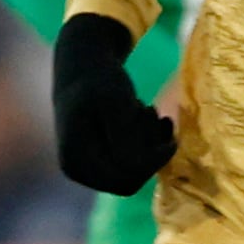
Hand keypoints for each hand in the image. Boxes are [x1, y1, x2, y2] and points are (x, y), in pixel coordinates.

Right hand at [51, 13, 177, 194]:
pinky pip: (133, 164)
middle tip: (154, 113)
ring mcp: (88, 167)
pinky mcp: (100, 158)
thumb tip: (136, 169)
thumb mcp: (115, 102)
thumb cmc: (99, 79)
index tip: (168, 128)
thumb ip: (125, 136)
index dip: (153, 161)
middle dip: (150, 150)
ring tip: (149, 109)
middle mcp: (78, 170)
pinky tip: (151, 116)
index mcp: (75, 160)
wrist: (83, 64)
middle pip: (132, 179)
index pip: (126, 180)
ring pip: (135, 171)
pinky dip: (148, 142)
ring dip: (150, 142)